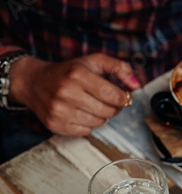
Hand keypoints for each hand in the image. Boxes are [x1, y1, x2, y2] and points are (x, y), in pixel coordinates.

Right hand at [9, 54, 137, 135]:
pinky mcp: (55, 124)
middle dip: (113, 107)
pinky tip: (78, 112)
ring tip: (90, 104)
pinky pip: (86, 131)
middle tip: (106, 100)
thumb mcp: (92, 62)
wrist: (33, 82)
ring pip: (99, 122)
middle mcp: (66, 92)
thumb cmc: (67, 72)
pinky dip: (87, 124)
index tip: (123, 96)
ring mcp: (59, 110)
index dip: (124, 98)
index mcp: (77, 74)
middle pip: (108, 111)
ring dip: (100, 116)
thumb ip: (118, 68)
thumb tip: (136, 84)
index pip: (114, 95)